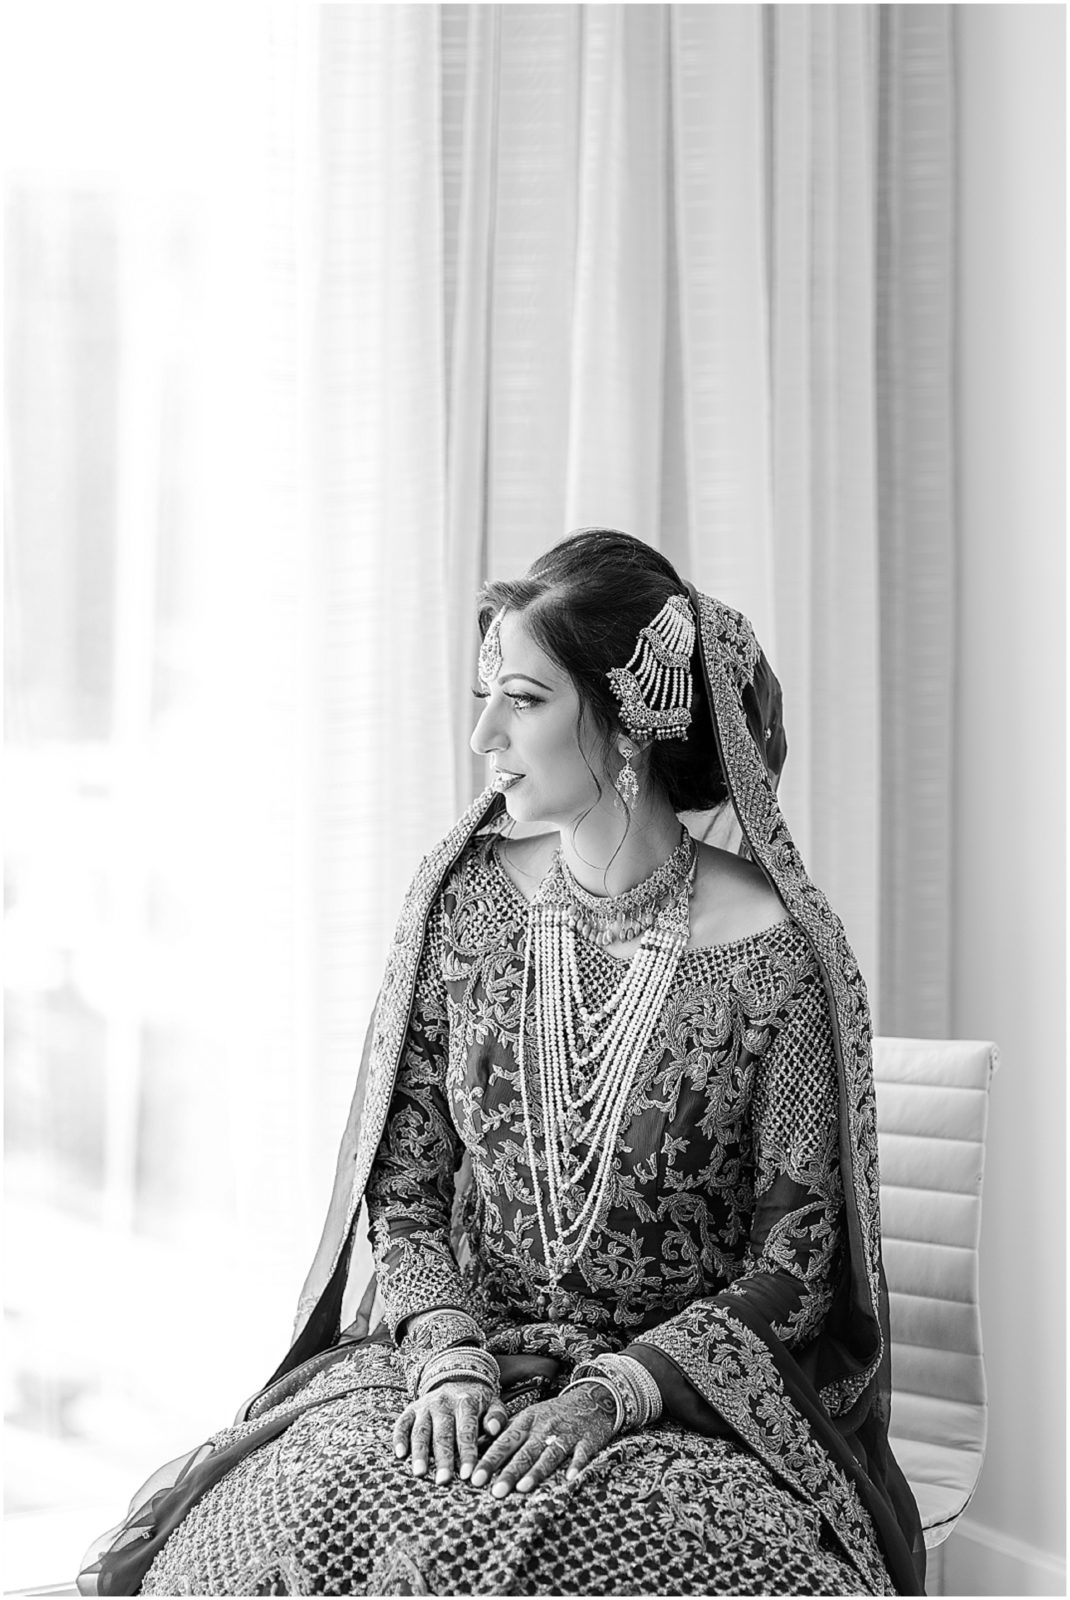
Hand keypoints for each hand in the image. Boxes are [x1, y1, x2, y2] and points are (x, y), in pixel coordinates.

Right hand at [393, 1381, 509, 1484]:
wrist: (457, 1381)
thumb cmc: (478, 1404)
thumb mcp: (493, 1404)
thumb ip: (497, 1417)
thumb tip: (494, 1429)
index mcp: (466, 1402)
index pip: (466, 1430)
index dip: (467, 1453)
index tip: (467, 1475)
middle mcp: (443, 1402)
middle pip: (442, 1433)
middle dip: (443, 1458)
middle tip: (443, 1480)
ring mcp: (425, 1406)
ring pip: (421, 1430)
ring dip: (420, 1452)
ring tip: (420, 1473)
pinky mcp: (411, 1410)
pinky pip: (402, 1424)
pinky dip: (399, 1438)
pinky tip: (400, 1455)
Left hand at [470, 1384, 616, 1496]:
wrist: (590, 1400)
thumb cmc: (552, 1415)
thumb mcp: (528, 1417)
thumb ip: (505, 1432)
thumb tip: (476, 1446)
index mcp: (527, 1421)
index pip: (504, 1442)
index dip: (490, 1460)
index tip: (474, 1478)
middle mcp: (544, 1427)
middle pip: (525, 1451)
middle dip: (509, 1471)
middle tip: (495, 1491)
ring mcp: (566, 1433)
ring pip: (549, 1453)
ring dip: (537, 1471)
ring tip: (523, 1488)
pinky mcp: (587, 1440)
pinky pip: (581, 1453)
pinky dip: (577, 1465)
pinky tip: (570, 1478)